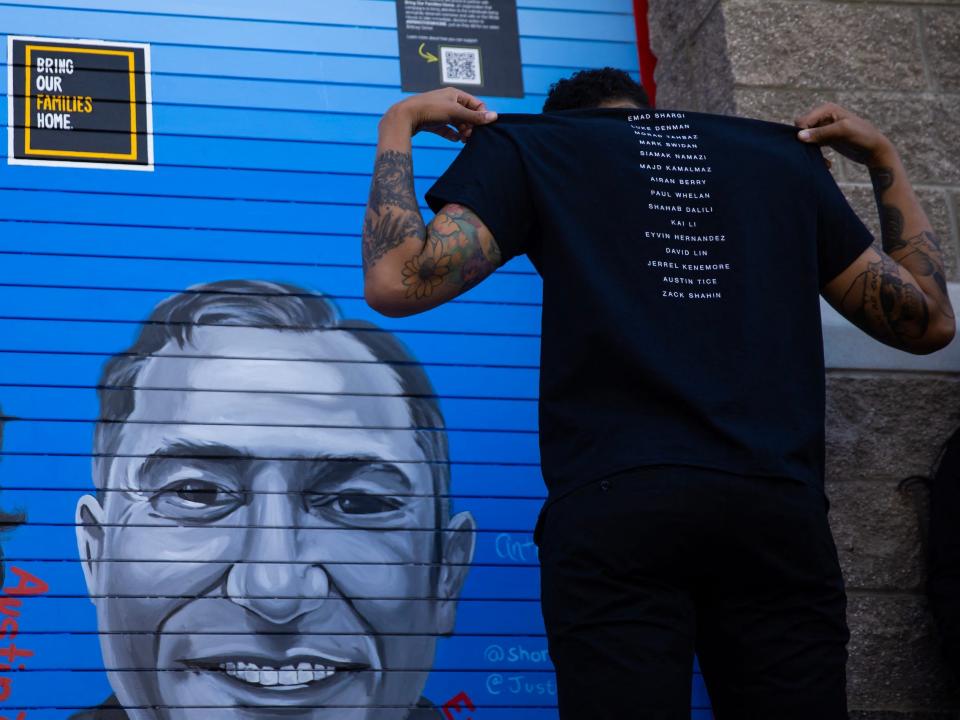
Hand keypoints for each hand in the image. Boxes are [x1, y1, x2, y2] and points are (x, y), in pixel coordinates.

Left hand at [383, 87, 497, 142]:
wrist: (405, 116)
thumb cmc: (429, 109)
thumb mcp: (455, 112)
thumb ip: (475, 116)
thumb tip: (495, 116)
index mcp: (455, 94)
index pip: (476, 104)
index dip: (480, 116)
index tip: (480, 127)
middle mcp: (449, 102)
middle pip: (467, 115)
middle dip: (471, 125)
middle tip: (468, 135)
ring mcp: (441, 113)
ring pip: (458, 123)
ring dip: (463, 131)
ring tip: (463, 139)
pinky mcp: (434, 123)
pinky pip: (447, 130)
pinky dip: (452, 135)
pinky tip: (454, 140)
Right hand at [795, 102, 895, 166]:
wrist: (875, 150)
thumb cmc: (863, 136)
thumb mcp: (843, 131)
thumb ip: (821, 132)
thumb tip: (799, 136)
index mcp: (826, 109)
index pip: (802, 121)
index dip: (802, 134)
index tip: (811, 146)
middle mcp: (823, 117)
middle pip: (801, 130)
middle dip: (805, 143)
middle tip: (816, 155)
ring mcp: (824, 128)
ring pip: (805, 139)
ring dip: (811, 151)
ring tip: (824, 161)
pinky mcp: (825, 139)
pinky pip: (812, 146)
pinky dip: (816, 155)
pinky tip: (827, 163)